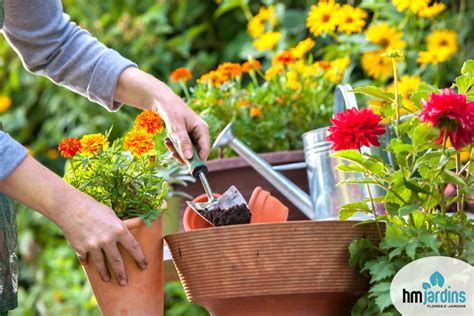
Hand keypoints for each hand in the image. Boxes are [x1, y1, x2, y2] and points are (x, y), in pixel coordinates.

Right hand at [0, 156, 145, 285]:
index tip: (143, 266)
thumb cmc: (94, 209)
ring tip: (108, 279)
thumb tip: (128, 234)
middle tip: (124, 283)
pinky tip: (89, 265)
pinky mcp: (81, 249)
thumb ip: (119, 227)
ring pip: (101, 265)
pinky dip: (88, 262)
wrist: (71, 207)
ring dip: (105, 274)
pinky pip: (86, 259)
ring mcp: (94, 246)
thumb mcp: (112, 215)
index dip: (140, 258)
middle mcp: (108, 240)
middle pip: (117, 261)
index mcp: (119, 230)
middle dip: (122, 274)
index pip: (133, 247)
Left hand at [114, 67, 210, 162]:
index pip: (205, 149)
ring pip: (188, 151)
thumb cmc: (172, 111)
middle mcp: (200, 133)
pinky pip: (183, 147)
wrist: (164, 102)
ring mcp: (193, 135)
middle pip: (196, 152)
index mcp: (202, 129)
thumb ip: (184, 142)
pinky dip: (175, 146)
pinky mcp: (187, 136)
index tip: (190, 168)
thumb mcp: (177, 128)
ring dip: (177, 150)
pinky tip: (168, 141)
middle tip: (172, 154)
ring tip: (168, 143)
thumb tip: (189, 157)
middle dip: (184, 155)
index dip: (199, 160)